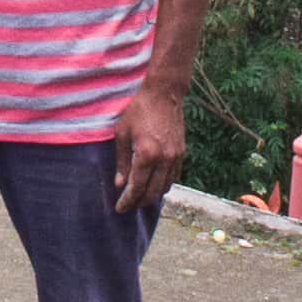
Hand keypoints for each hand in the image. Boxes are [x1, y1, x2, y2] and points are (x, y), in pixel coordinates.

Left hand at [108, 86, 187, 216]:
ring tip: (139, 197)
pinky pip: (173, 177)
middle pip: (152, 193)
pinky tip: (153, 184)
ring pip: (165, 187)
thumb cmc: (138, 109)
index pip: (137, 187)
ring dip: (152, 196)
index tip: (119, 208)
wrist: (164, 93)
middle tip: (127, 205)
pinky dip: (163, 185)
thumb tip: (120, 185)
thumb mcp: (122, 134)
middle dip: (139, 202)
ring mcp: (175, 157)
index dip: (127, 201)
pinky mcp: (182, 153)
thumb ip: (121, 162)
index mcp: (147, 155)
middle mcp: (164, 159)